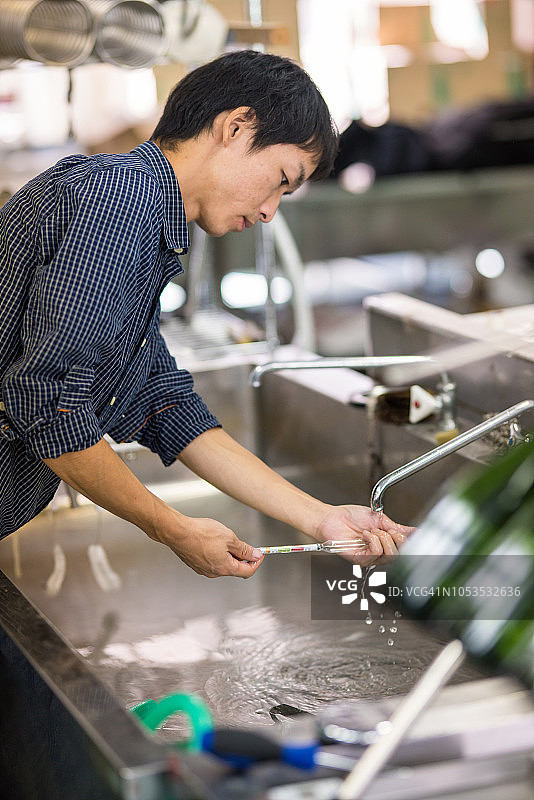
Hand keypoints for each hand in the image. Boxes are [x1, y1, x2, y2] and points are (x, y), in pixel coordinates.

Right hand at [149, 509, 263, 578]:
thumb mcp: (229, 538)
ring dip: (229, 555)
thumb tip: (256, 555)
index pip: (247, 571)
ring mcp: (204, 570)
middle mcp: (214, 573)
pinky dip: (218, 554)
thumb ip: (244, 549)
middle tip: (243, 544)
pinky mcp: (196, 564)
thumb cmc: (201, 533)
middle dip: (243, 558)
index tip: (260, 553)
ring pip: (223, 565)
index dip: (256, 562)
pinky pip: (212, 562)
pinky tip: (213, 542)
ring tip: (225, 539)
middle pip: (235, 569)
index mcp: (225, 568)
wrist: (177, 532)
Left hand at [315, 504, 414, 565]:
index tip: (415, 533)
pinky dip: (373, 540)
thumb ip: (398, 527)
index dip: (411, 541)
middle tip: (387, 529)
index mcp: (386, 543)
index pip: (405, 548)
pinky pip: (376, 553)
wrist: (332, 518)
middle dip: (397, 537)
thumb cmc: (350, 518)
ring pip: (390, 554)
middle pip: (402, 554)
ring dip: (383, 538)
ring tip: (372, 531)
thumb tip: (415, 531)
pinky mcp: (361, 560)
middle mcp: (380, 553)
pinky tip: (365, 535)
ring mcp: (370, 558)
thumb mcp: (380, 519)